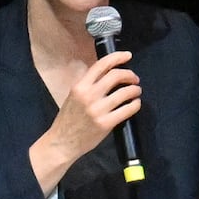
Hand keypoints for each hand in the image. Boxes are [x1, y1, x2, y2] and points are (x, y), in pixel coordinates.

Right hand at [31, 49, 143, 189]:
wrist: (62, 142)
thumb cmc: (68, 119)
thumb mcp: (73, 96)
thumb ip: (88, 84)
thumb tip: (106, 72)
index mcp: (79, 86)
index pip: (101, 65)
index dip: (117, 57)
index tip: (128, 55)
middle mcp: (88, 95)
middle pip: (116, 76)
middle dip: (129, 74)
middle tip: (135, 79)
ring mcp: (98, 110)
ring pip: (125, 92)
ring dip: (135, 90)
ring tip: (136, 91)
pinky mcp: (106, 124)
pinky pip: (127, 110)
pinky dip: (135, 104)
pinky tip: (135, 104)